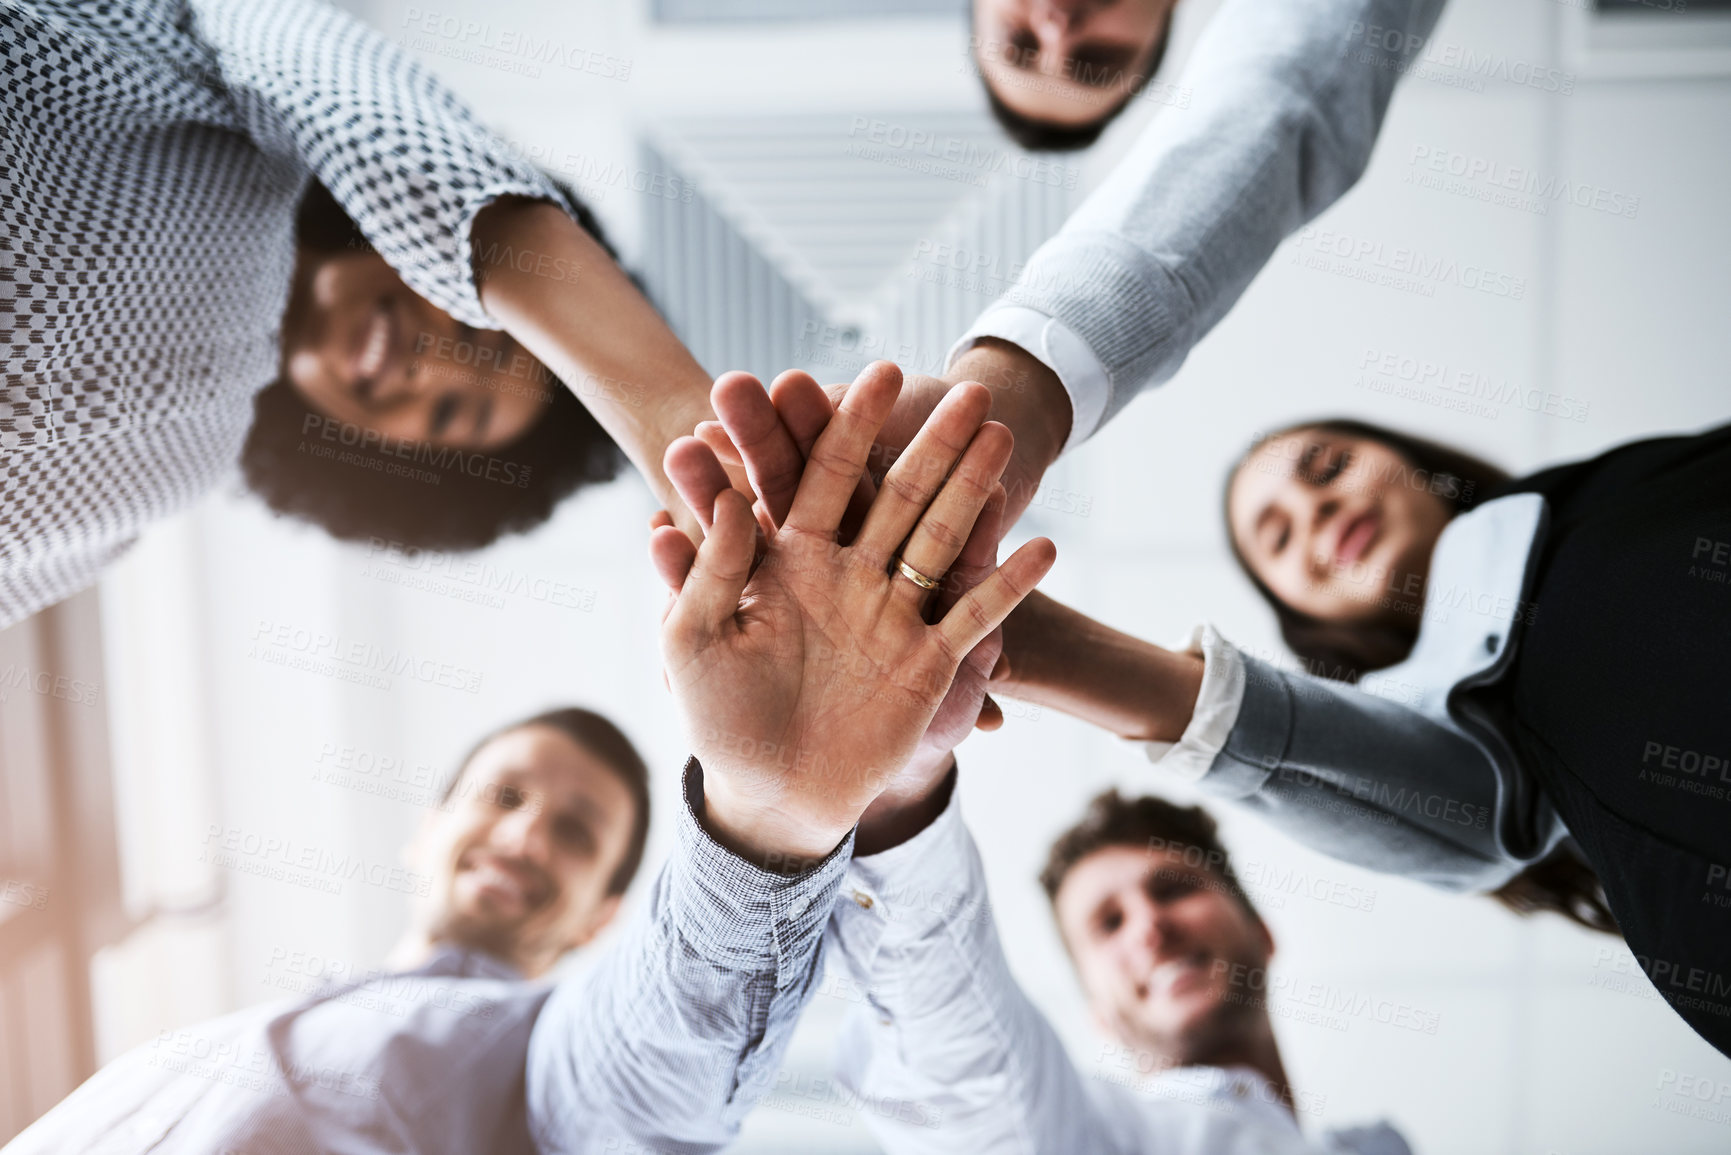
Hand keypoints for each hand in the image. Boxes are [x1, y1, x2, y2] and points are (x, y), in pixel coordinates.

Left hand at [652, 363, 1055, 864]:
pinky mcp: (927, 662)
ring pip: (941, 539)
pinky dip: (1007, 586)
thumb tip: (724, 505)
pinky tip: (1045, 548)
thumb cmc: (719, 718)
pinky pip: (974, 615)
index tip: (879, 374)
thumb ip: (708, 575)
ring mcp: (893, 614)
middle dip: (931, 443)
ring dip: (974, 492)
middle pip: (896, 494)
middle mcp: (849, 575)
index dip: (849, 427)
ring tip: (1006, 440)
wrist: (769, 795)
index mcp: (790, 560)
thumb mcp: (693, 642)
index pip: (821, 477)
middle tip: (968, 391)